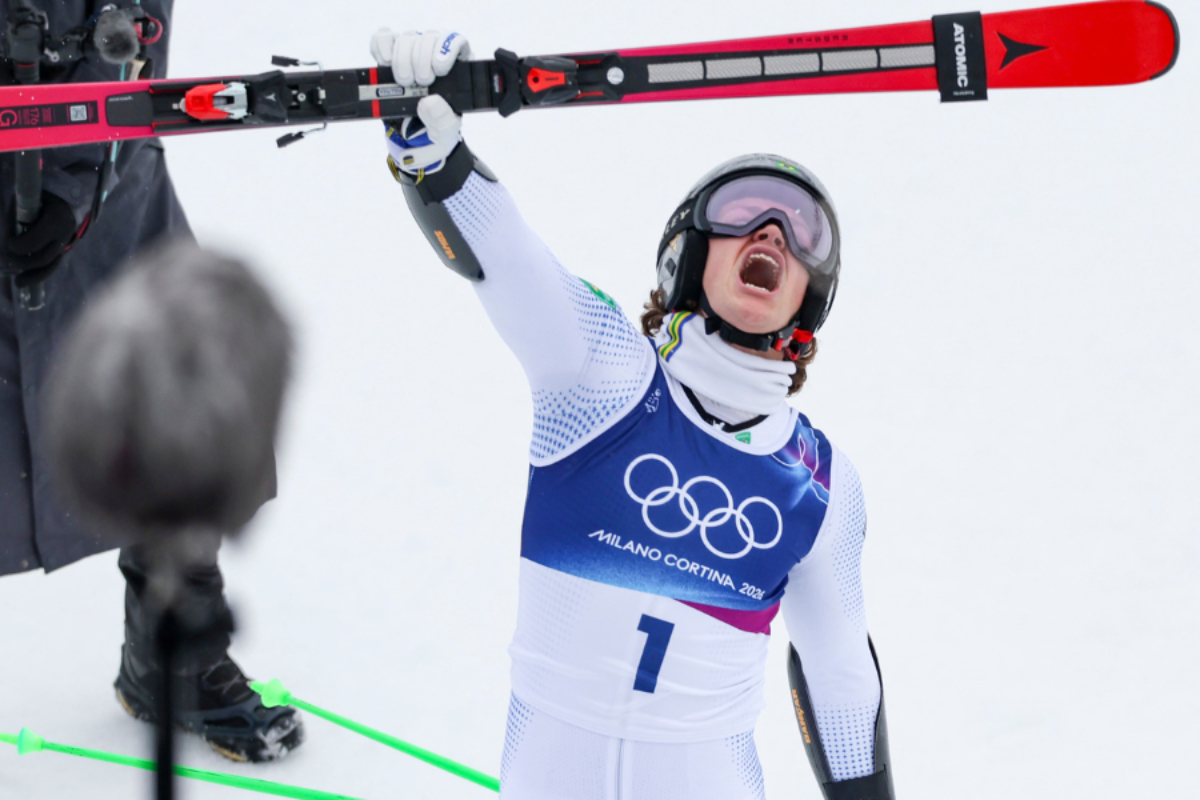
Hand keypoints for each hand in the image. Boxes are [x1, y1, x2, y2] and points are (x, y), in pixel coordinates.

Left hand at [1, 192, 76, 277]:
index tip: (6, 243)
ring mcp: (65, 246)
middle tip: (5, 258)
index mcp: (56, 221)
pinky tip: (23, 282)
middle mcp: (64, 237)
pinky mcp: (62, 251)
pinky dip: (37, 276)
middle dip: (20, 261)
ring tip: (17, 282)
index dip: (16, 245)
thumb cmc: (40, 198)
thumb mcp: (26, 200)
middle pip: (41, 258)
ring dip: (31, 275)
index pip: (34, 242)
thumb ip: (14, 216)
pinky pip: (50, 267)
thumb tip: (3, 239)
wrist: (64, 201)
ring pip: (48, 266)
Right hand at [371, 29, 468, 174]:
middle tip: (420, 82)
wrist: (415, 131)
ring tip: (404, 81)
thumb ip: (442, 118)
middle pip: (429, 37)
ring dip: (403, 59)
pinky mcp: (391, 52)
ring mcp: (413, 49)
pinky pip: (384, 37)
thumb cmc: (436, 123)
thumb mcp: (445, 128)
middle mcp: (435, 51)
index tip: (439, 69)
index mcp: (457, 65)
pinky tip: (385, 62)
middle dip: (421, 60)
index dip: (446, 49)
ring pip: (407, 37)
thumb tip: (429, 102)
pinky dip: (382, 47)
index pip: (456, 41)